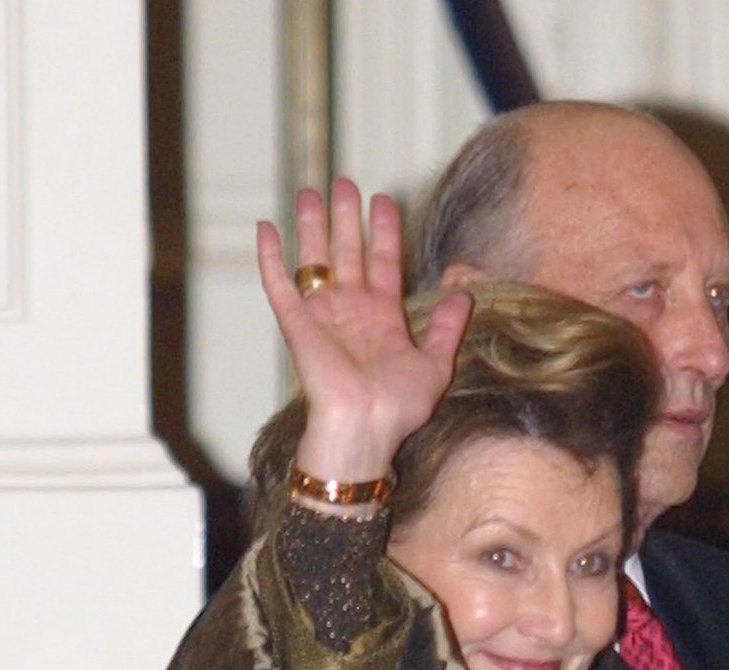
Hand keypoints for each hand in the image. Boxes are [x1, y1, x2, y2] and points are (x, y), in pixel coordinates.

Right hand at [256, 180, 471, 483]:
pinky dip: (270, 257)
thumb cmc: (398, 407)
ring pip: (314, 259)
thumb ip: (447, 328)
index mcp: (382, 317)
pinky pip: (279, 285)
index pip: (382, 261)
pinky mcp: (296, 325)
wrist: (364, 428)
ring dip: (311, 225)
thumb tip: (463, 292)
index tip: (383, 200)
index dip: (383, 230)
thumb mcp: (435, 365)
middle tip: (344, 182)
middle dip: (346, 216)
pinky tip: (266, 227)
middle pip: (347, 251)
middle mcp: (351, 311)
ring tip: (310, 190)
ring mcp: (322, 316)